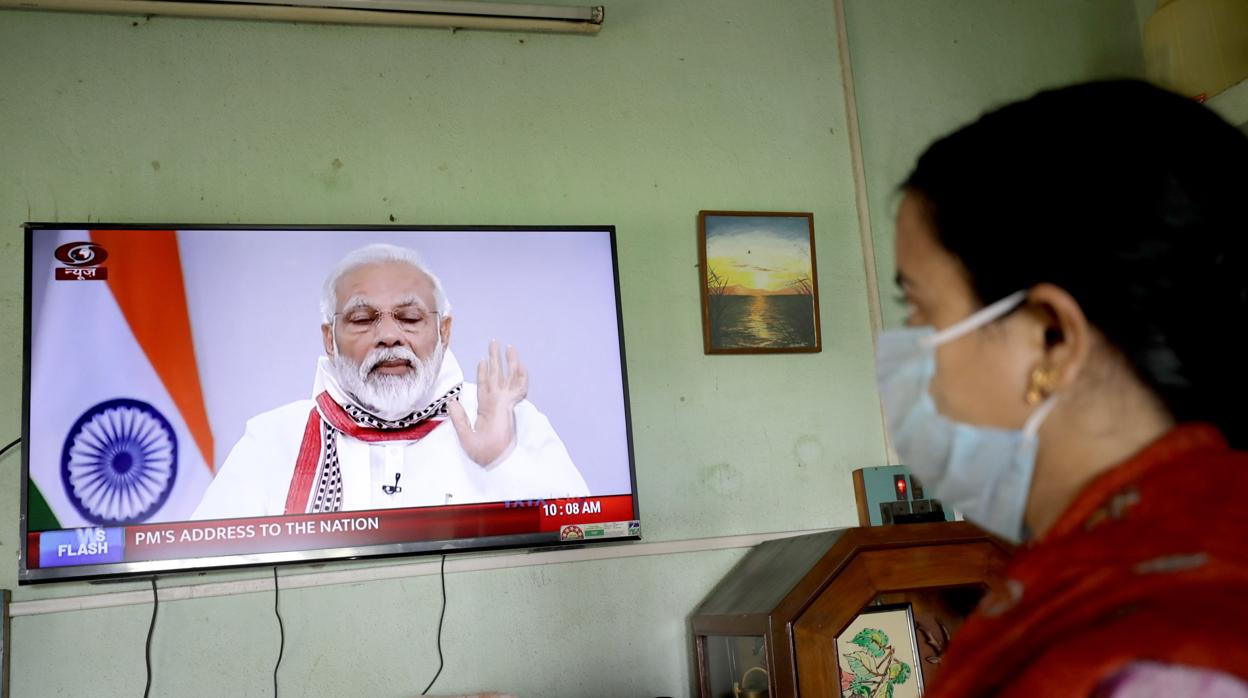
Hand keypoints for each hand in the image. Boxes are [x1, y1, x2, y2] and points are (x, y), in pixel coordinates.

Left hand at [448, 340, 527, 466]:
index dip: (483, 372)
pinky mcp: (509, 406)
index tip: (483, 360)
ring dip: (509, 362)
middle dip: (496, 359)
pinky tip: (520, 364)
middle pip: (496, 375)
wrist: (494, 461)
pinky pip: (518, 389)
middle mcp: (496, 402)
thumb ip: (458, 417)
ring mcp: (504, 403)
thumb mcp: (463, 434)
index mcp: (486, 408)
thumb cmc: (481, 452)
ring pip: (508, 377)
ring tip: (509, 347)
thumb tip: (452, 401)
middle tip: (494, 343)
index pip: (485, 385)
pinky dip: (521, 376)